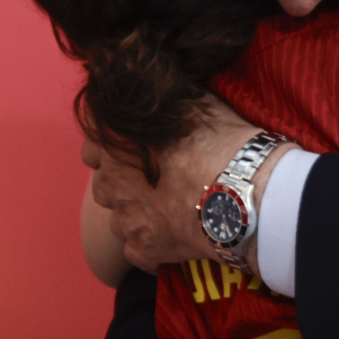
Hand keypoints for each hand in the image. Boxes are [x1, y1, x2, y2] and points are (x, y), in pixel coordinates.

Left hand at [86, 96, 273, 274]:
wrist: (247, 195)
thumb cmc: (223, 144)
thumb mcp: (197, 103)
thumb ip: (170, 99)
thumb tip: (164, 85)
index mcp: (117, 142)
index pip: (91, 140)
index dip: (111, 143)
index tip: (131, 147)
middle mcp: (112, 182)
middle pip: (104, 184)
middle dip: (124, 182)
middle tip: (156, 180)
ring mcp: (126, 220)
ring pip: (120, 220)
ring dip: (138, 216)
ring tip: (168, 213)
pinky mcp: (144, 250)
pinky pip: (138, 253)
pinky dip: (152, 248)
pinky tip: (174, 242)